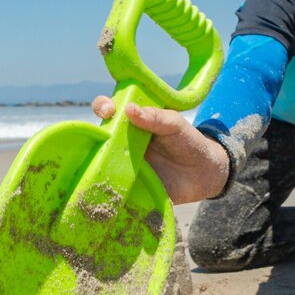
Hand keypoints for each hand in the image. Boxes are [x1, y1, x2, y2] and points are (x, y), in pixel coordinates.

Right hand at [91, 95, 228, 203]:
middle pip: (98, 136)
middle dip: (91, 135)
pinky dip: (107, 187)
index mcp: (132, 122)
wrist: (203, 173)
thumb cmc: (188, 142)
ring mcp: (123, 165)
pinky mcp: (128, 186)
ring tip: (99, 163)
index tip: (108, 110)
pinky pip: (113, 186)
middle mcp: (122, 142)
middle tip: (101, 138)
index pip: (110, 110)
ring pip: (101, 162)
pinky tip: (103, 187)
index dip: (103, 107)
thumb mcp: (174, 124)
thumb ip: (155, 117)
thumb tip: (129, 109)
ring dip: (95, 163)